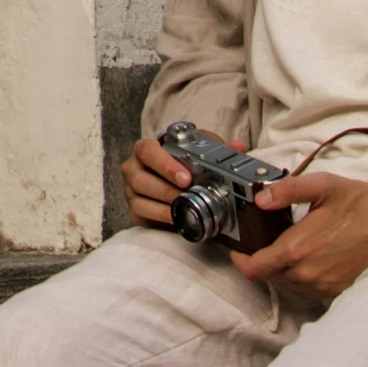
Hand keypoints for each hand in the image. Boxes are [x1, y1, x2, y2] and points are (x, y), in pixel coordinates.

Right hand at [119, 133, 247, 230]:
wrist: (171, 181)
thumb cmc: (183, 161)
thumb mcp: (198, 149)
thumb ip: (216, 146)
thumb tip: (237, 147)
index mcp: (145, 149)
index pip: (147, 151)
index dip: (165, 165)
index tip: (186, 178)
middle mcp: (133, 169)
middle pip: (141, 179)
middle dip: (167, 190)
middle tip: (189, 196)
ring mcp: (130, 192)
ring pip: (139, 201)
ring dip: (164, 207)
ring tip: (185, 209)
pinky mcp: (134, 211)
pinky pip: (142, 217)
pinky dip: (160, 220)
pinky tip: (176, 219)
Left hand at [232, 170, 367, 302]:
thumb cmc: (359, 201)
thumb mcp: (321, 186)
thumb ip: (285, 191)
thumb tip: (260, 199)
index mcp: (297, 249)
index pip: (254, 269)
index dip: (241, 261)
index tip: (239, 250)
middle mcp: (308, 274)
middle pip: (269, 276)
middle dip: (263, 261)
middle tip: (267, 240)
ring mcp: (323, 286)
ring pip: (288, 285)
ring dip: (283, 269)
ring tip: (292, 246)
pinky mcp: (337, 291)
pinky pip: (308, 290)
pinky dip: (302, 277)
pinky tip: (312, 257)